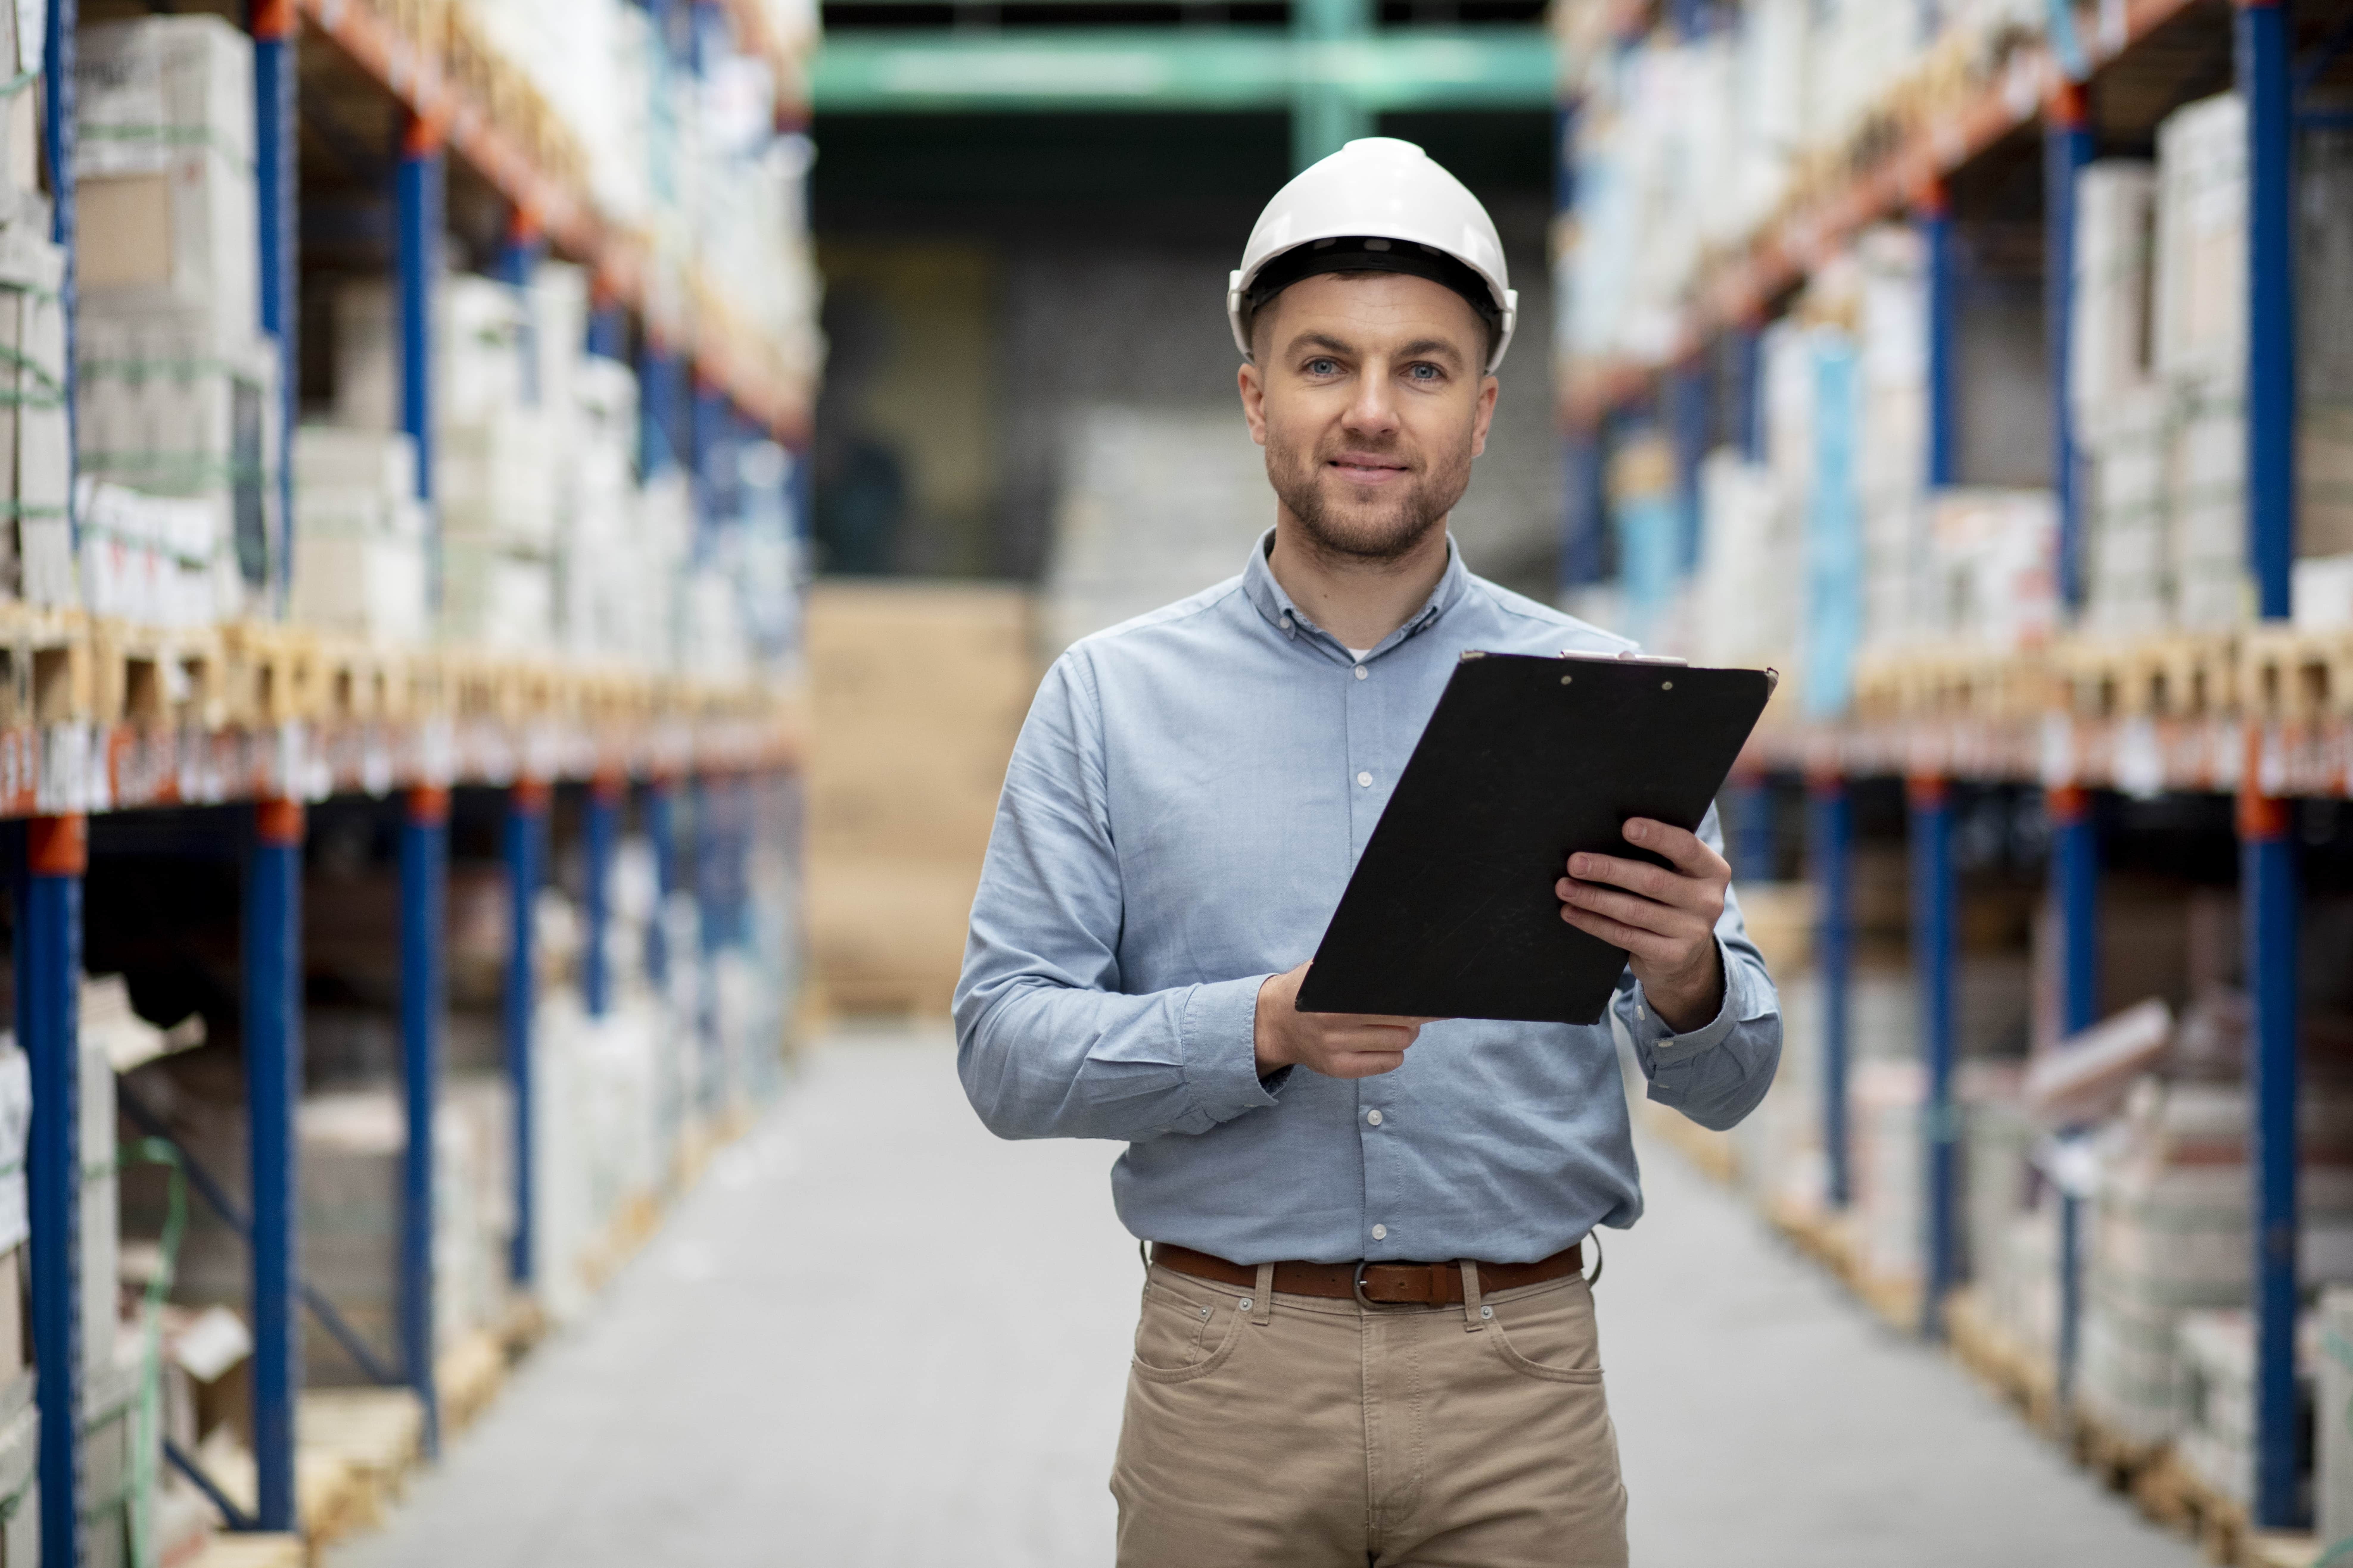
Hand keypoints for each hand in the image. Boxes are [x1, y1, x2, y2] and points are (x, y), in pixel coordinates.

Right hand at [1253, 962, 1434, 1079]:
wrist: (1275, 1023)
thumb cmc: (1309, 990)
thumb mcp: (1325, 968)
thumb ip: (1357, 965)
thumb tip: (1399, 955)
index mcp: (1334, 996)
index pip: (1390, 999)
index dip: (1416, 996)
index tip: (1433, 992)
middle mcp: (1334, 1024)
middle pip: (1403, 1022)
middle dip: (1416, 1013)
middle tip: (1416, 1005)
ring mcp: (1336, 1050)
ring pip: (1400, 1042)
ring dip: (1406, 1031)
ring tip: (1395, 1021)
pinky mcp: (1340, 1070)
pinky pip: (1389, 1063)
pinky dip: (1394, 1051)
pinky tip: (1383, 1040)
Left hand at [1556, 818, 1727, 1032]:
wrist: (1685, 958)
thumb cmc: (1669, 899)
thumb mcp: (1675, 875)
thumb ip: (1656, 856)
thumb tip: (1600, 833)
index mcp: (1712, 870)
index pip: (1686, 847)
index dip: (1657, 835)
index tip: (1626, 826)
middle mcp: (1708, 901)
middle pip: (1652, 880)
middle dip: (1609, 870)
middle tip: (1574, 862)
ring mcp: (1692, 932)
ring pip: (1634, 910)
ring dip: (1594, 897)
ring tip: (1564, 887)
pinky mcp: (1672, 956)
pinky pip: (1625, 935)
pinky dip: (1594, 922)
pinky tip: (1571, 911)